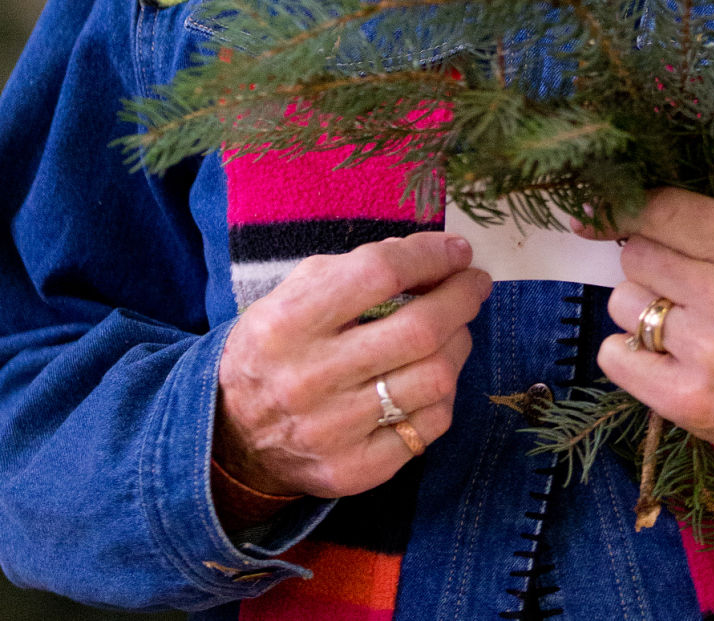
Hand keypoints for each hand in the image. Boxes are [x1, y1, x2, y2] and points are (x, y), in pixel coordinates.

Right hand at [215, 233, 490, 498]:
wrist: (231, 433)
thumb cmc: (276, 345)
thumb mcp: (293, 292)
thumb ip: (356, 268)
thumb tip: (433, 257)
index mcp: (288, 323)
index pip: (379, 274)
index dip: (429, 256)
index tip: (458, 250)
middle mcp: (309, 379)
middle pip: (419, 330)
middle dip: (462, 297)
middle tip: (475, 283)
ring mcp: (334, 431)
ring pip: (434, 378)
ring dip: (460, 342)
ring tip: (457, 327)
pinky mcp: (355, 470)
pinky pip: (429, 425)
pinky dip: (445, 392)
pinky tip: (437, 374)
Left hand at [587, 188, 713, 482]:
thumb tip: (654, 189)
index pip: (664, 209)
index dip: (628, 204)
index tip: (606, 208)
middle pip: (636, 254)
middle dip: (651, 260)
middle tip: (681, 276)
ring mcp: (710, 357)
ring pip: (623, 302)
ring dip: (644, 307)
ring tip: (685, 319)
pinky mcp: (691, 405)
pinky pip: (615, 356)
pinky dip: (632, 353)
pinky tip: (667, 353)